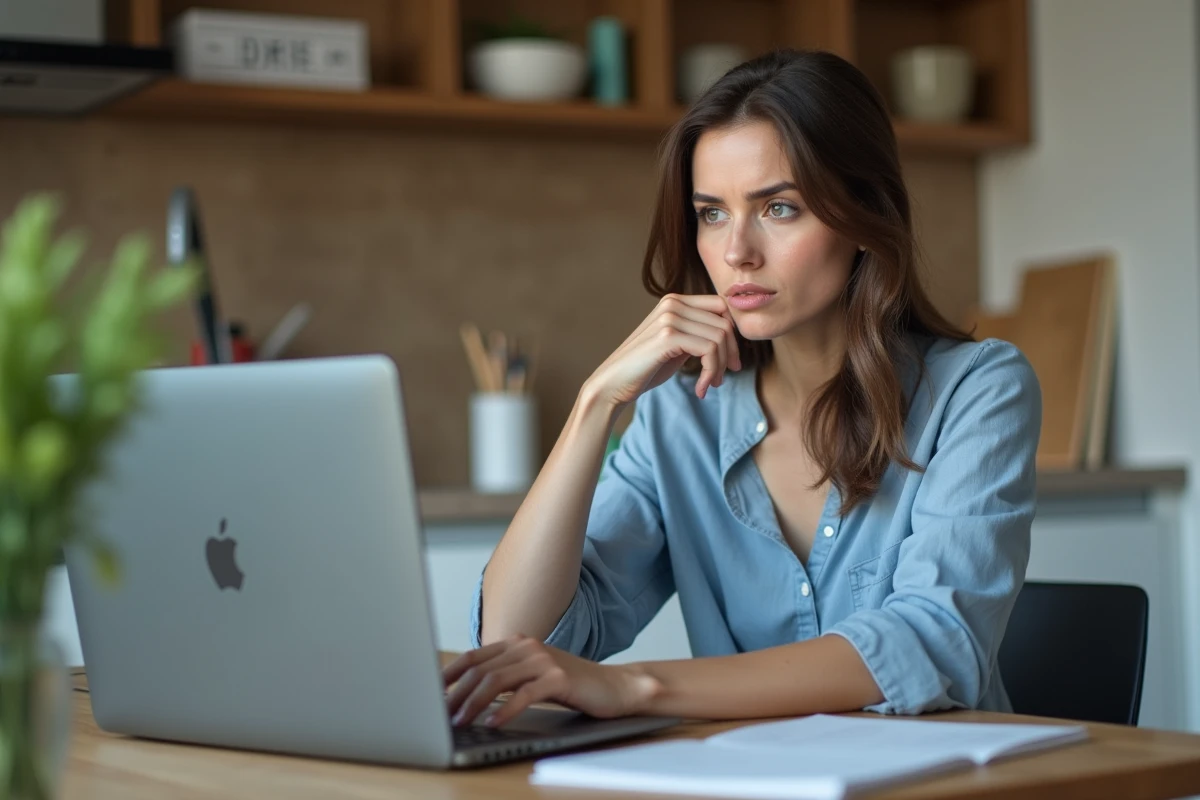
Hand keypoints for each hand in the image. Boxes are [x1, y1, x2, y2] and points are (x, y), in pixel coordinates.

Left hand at [443, 635, 656, 727]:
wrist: (613, 687)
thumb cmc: (570, 685)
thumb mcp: (532, 677)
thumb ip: (505, 677)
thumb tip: (466, 695)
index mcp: (517, 643)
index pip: (473, 657)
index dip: (449, 674)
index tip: (430, 692)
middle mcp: (527, 647)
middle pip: (480, 669)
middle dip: (456, 694)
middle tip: (441, 715)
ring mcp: (543, 660)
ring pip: (497, 680)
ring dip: (474, 703)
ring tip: (461, 721)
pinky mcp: (559, 678)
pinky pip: (524, 694)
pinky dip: (505, 710)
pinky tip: (494, 723)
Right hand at [584, 294, 740, 409]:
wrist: (613, 383)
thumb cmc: (646, 367)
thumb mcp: (677, 345)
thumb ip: (698, 334)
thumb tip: (731, 336)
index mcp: (675, 301)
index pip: (722, 307)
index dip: (733, 336)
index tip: (731, 362)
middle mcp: (673, 303)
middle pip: (724, 324)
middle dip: (730, 355)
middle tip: (721, 379)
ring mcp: (670, 318)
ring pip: (720, 338)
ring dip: (719, 368)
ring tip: (709, 385)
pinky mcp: (668, 336)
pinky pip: (709, 350)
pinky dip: (711, 373)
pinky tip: (701, 389)